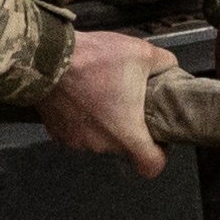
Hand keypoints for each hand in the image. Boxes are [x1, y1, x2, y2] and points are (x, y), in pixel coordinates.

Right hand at [39, 26, 180, 176]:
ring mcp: (76, 140)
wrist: (47, 57)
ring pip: (100, 137)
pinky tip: (82, 96)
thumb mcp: (143, 53)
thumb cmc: (94, 59)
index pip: (151, 166)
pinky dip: (81, 118)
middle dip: (129, 126)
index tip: (157, 140)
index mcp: (126, 134)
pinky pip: (77, 130)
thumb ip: (165, 64)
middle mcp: (101, 144)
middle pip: (125, 145)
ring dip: (103, 121)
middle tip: (129, 99)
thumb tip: (171, 69)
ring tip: (102, 92)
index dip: (159, 155)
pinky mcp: (56, 132)